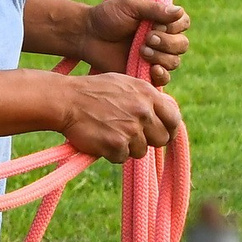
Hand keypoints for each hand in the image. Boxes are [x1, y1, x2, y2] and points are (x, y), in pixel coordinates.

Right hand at [57, 74, 181, 161]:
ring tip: (110, 132)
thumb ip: (147, 97)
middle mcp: (143, 112)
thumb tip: (166, 111)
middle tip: (132, 136)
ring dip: (128, 147)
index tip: (162, 132)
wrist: (67, 100)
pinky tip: (101, 139)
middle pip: (162, 139)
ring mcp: (131, 129)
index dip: (169, 128)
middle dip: (149, 140)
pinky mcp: (116, 145)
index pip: (174, 119)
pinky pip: (122, 158)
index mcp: (148, 94)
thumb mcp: (125, 83)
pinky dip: (112, 152)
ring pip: (141, 151)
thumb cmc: (94, 91)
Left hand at [80, 0, 189, 85]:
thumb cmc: (108, 17)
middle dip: (167, 42)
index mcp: (161, 20)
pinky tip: (153, 69)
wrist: (88, 35)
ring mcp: (155, 57)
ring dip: (161, 56)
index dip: (174, 26)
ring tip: (141, 50)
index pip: (183, 23)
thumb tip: (179, 12)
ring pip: (174, 61)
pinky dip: (162, 74)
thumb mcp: (131, 6)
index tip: (156, 23)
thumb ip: (155, 9)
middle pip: (181, 45)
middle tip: (147, 37)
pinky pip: (164, 79)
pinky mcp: (145, 73)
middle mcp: (163, 39)